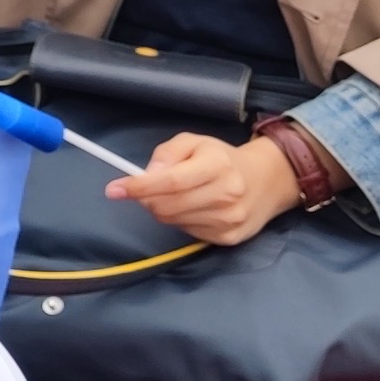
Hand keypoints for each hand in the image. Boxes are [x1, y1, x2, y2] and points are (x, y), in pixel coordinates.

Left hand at [108, 131, 307, 245]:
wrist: (266, 181)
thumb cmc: (222, 159)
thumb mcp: (194, 143)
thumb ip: (167, 153)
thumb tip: (147, 174)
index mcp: (218, 165)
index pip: (171, 181)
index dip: (139, 187)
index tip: (114, 189)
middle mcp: (227, 194)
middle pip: (168, 206)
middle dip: (146, 199)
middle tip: (145, 190)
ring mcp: (229, 219)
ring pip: (174, 221)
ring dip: (163, 210)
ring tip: (177, 196)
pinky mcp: (229, 237)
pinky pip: (188, 232)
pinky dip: (180, 220)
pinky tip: (194, 208)